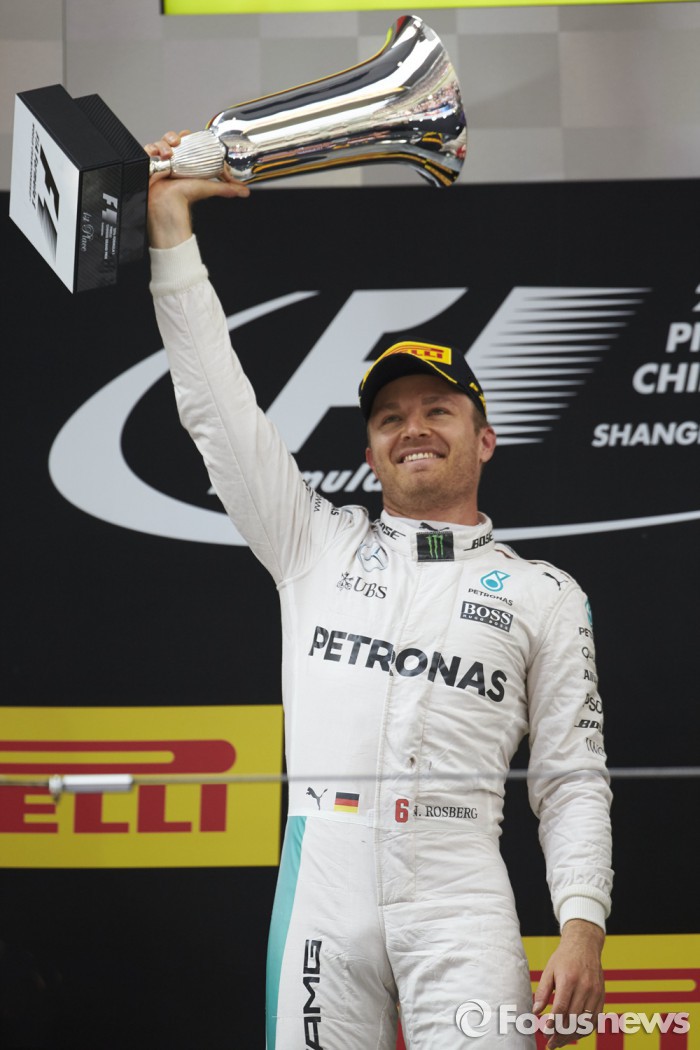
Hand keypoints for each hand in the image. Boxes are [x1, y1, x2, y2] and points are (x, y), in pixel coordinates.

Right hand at [144, 130, 249, 247]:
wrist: (168, 210)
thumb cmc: (183, 199)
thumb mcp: (206, 189)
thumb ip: (226, 188)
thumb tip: (244, 191)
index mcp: (184, 162)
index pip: (184, 142)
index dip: (185, 136)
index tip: (188, 135)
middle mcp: (171, 161)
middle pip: (169, 139)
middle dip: (172, 136)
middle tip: (177, 142)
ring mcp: (158, 163)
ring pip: (157, 143)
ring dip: (162, 143)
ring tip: (167, 153)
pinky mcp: (147, 166)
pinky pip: (145, 152)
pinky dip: (149, 150)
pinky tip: (156, 156)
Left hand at [532, 919, 604, 1047]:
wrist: (584, 945)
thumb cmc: (564, 958)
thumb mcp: (549, 970)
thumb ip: (542, 991)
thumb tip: (535, 1011)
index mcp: (569, 979)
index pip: (562, 1007)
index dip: (553, 1023)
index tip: (545, 1032)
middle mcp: (585, 987)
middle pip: (573, 1018)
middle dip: (561, 1034)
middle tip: (550, 1043)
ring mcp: (595, 993)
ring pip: (585, 1022)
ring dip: (572, 1036)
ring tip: (560, 1042)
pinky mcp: (602, 997)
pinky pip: (595, 1020)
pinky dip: (585, 1030)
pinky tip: (574, 1034)